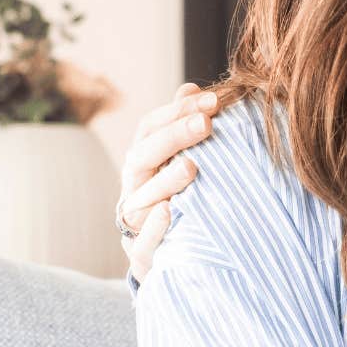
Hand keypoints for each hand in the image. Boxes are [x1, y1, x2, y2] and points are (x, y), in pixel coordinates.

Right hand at [117, 82, 220, 278]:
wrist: (168, 258)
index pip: (151, 127)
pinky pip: (143, 243)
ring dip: (165, 181)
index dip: (177, 111)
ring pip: (141, 198)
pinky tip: (170, 213)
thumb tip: (191, 88)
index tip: (214, 100)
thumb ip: (182, 127)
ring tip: (191, 166)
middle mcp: (132, 187)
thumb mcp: (177, 162)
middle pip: (143, 156)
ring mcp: (134, 222)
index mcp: (140, 161)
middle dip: (173, 137)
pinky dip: (155, 228)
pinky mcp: (140, 256)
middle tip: (206, 123)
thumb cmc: (178, 199)